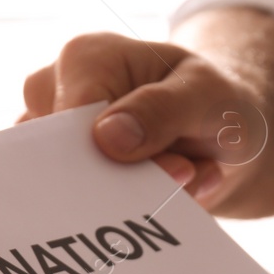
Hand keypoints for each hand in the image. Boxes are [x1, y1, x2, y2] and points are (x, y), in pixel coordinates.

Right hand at [19, 8, 273, 216]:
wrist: (220, 132)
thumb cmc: (208, 98)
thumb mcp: (207, 94)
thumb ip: (161, 110)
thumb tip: (107, 138)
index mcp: (83, 59)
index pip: (72, 121)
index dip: (116, 157)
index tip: (178, 168)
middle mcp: (54, 98)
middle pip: (67, 161)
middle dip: (132, 183)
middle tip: (189, 173)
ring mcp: (55, 143)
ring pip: (76, 194)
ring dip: (139, 199)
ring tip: (186, 172)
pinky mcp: (67, 179)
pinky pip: (87, 214)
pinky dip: (136, 212)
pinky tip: (172, 187)